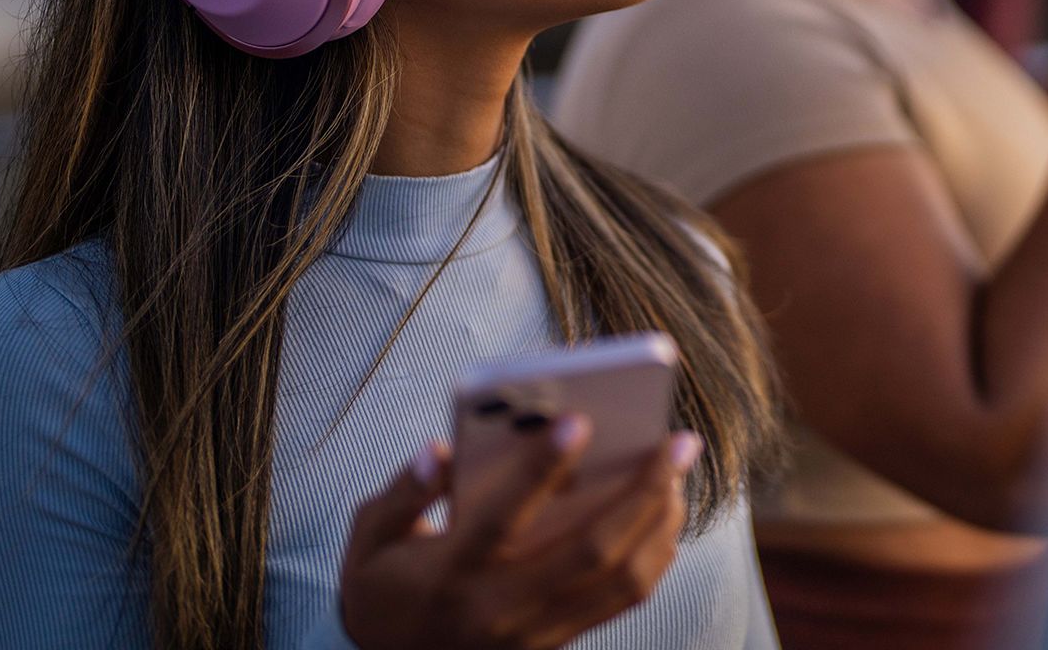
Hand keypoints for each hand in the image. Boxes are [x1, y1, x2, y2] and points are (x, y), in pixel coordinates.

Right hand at [338, 419, 701, 649]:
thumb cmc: (383, 590)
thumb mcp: (368, 541)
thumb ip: (402, 493)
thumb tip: (439, 451)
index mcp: (451, 572)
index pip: (504, 517)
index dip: (542, 469)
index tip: (581, 420)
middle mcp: (500, 607)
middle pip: (590, 550)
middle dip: (643, 491)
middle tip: (678, 441)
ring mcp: (535, 632)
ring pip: (619, 580)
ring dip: (660, 522)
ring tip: (679, 471)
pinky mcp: (557, 644)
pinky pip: (621, 601)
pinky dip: (654, 555)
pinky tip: (666, 514)